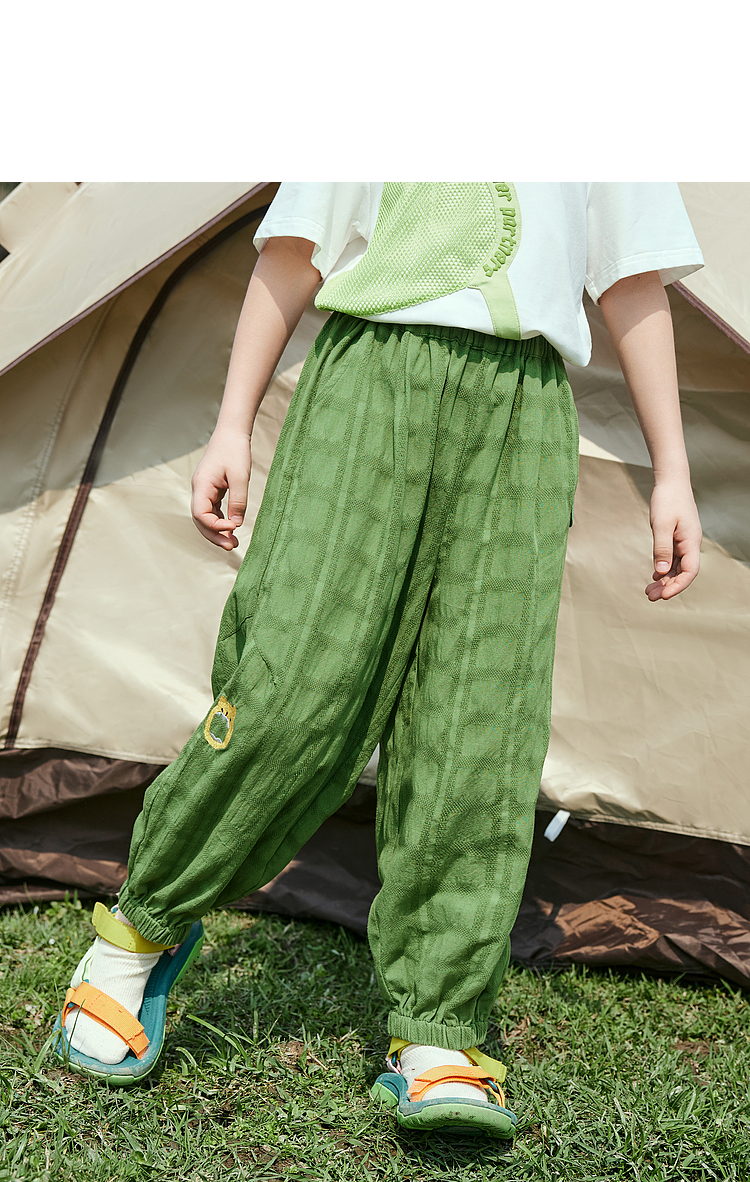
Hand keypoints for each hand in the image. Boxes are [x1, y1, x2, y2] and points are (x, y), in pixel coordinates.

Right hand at [191, 429, 251, 549]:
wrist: (231, 433)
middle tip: (231, 547)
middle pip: (200, 520)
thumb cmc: (235, 451)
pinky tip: (231, 528)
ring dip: (217, 531)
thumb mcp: (240, 477)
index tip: (232, 528)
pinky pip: (212, 511)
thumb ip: (238, 501)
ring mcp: (204, 491)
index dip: (215, 526)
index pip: (200, 514)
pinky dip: (220, 521)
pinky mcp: (211, 490)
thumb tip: (236, 525)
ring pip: (205, 517)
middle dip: (214, 536)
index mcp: (201, 485)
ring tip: (233, 543)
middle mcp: (199, 490)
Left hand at [646, 478, 701, 600]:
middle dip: (668, 586)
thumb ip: (662, 548)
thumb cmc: (667, 499)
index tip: (663, 596)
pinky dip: (664, 569)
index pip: (690, 572)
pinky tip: (654, 576)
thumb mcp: (661, 524)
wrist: (671, 480)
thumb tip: (662, 571)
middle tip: (650, 597)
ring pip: (677, 567)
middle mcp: (690, 544)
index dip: (678, 586)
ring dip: (664, 580)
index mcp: (691, 541)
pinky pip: (673, 558)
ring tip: (649, 591)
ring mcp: (684, 541)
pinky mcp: (677, 537)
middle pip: (683, 572)